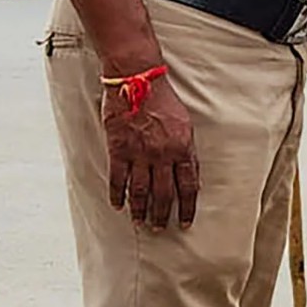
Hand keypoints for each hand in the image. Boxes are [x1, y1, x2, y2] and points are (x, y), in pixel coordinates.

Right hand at [100, 59, 200, 232]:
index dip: (187, 207)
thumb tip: (189, 171)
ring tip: (140, 222)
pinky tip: (118, 205)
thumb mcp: (184, 123)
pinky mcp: (118, 149)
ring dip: (141, 210)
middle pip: (164, 194)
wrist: (137, 78)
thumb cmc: (162, 98)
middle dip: (162, 215)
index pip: (188, 186)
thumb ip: (186, 149)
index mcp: (181, 148)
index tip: (186, 222)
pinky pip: (118, 178)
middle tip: (160, 228)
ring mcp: (139, 153)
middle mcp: (162, 154)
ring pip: (141, 191)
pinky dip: (118, 195)